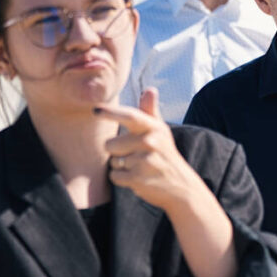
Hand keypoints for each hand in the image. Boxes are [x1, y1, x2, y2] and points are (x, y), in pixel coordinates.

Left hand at [97, 88, 207, 213]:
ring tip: (140, 167)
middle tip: (137, 155)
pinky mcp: (138, 179)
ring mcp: (144, 161)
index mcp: (154, 128)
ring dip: (121, 166)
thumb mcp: (161, 132)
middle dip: (117, 151)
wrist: (181, 186)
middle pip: (110, 145)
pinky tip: (138, 177)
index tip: (95, 110)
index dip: (111, 112)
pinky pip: (114, 176)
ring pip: (112, 161)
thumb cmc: (165, 154)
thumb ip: (150, 111)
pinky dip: (122, 179)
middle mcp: (150, 142)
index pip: (130, 116)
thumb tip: (150, 89)